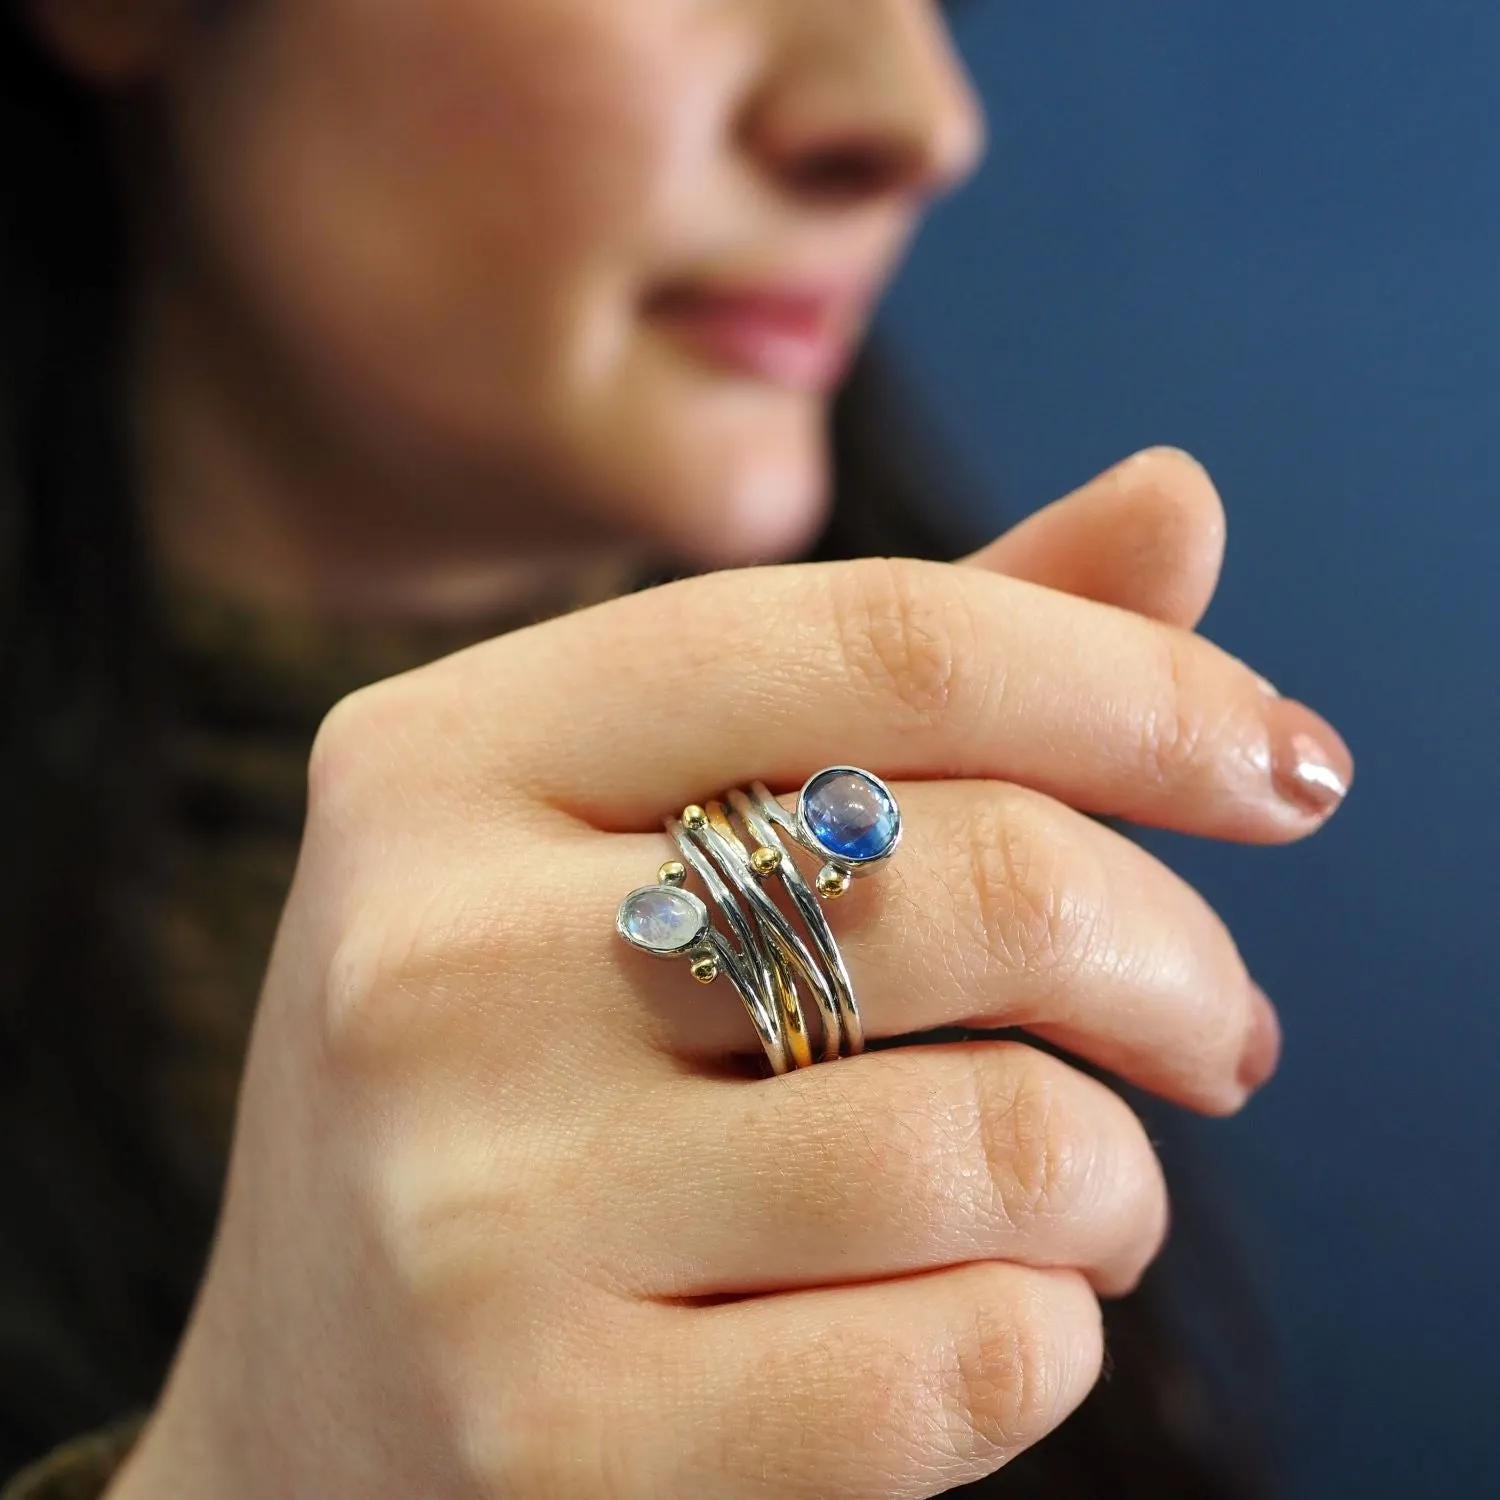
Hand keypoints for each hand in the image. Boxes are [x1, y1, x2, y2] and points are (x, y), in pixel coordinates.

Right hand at [112, 451, 1349, 1498]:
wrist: (330, 1404)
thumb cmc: (526, 1073)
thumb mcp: (639, 830)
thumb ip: (902, 678)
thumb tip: (1175, 500)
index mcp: (446, 758)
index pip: (881, 643)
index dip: (1139, 684)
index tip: (1280, 763)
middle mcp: (426, 965)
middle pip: (980, 880)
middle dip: (1177, 953)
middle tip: (1216, 1026)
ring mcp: (472, 1217)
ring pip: (1002, 1143)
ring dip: (1120, 1174)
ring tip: (1088, 1192)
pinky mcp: (550, 1444)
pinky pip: (962, 1366)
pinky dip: (1051, 1334)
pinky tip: (993, 1317)